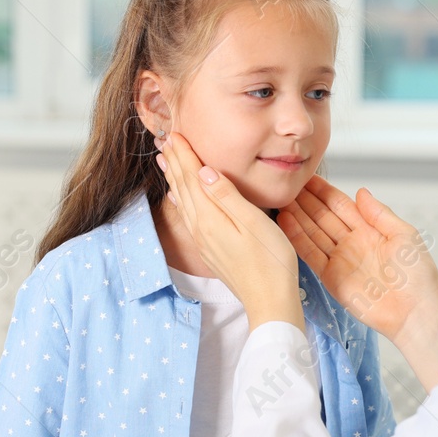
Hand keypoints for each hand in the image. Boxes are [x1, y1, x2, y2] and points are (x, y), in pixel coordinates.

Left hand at [156, 132, 303, 329]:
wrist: (270, 302)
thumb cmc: (271, 263)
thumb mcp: (254, 223)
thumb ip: (227, 196)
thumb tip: (205, 171)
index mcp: (211, 218)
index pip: (192, 178)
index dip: (184, 155)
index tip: (175, 134)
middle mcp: (202, 229)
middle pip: (183, 188)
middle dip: (174, 162)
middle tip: (166, 139)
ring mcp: (204, 241)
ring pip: (183, 202)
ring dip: (174, 179)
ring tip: (166, 161)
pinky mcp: (210, 251)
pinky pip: (189, 217)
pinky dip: (181, 200)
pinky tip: (179, 197)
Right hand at [281, 176, 437, 391]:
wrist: (413, 311)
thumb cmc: (417, 276)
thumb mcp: (404, 235)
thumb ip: (380, 214)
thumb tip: (361, 192)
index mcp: (370, 230)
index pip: (341, 205)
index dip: (324, 192)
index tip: (307, 178)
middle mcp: (352, 243)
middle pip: (323, 217)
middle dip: (305, 202)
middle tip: (287, 186)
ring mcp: (340, 260)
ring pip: (313, 233)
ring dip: (297, 217)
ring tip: (280, 200)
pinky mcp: (331, 278)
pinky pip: (311, 255)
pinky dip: (297, 239)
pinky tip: (286, 222)